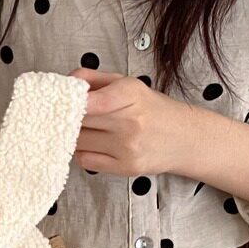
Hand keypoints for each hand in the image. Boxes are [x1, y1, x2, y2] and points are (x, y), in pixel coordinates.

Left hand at [68, 67, 192, 175]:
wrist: (186, 138)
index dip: (71, 102)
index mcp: (131, 95)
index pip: (90, 102)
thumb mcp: (129, 84)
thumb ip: (95, 79)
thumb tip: (68, 82)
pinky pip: (86, 160)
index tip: (61, 102)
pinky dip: (83, 152)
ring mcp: (127, 148)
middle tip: (69, 115)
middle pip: (79, 122)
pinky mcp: (126, 168)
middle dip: (70, 118)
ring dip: (75, 136)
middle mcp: (130, 122)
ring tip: (87, 129)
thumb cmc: (154, 110)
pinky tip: (94, 145)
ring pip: (78, 142)